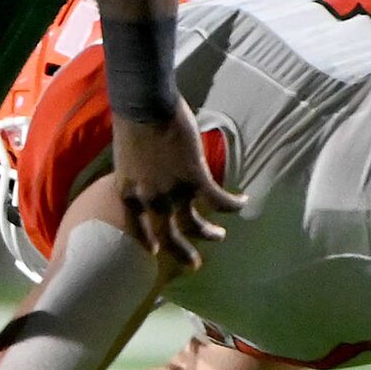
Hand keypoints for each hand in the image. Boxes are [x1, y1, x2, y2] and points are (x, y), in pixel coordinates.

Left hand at [111, 97, 244, 268]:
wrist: (143, 104)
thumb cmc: (132, 120)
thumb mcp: (127, 155)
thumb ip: (138, 173)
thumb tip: (150, 173)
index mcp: (128, 192)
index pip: (136, 226)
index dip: (148, 241)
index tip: (157, 250)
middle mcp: (149, 199)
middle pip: (166, 236)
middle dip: (181, 253)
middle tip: (194, 264)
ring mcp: (172, 191)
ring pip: (194, 225)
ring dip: (208, 233)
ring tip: (220, 236)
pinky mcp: (195, 178)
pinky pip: (218, 200)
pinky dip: (232, 204)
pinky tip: (243, 202)